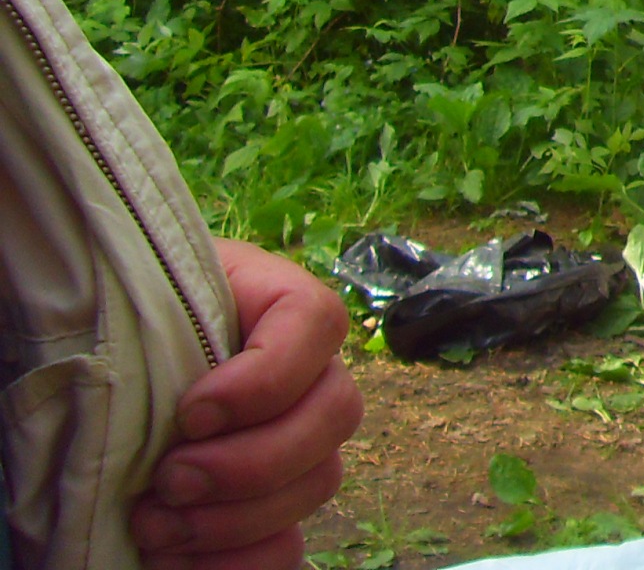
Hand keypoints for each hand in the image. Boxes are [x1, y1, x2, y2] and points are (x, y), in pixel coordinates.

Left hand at [130, 239, 362, 569]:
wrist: (102, 384)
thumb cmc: (120, 331)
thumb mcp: (139, 306)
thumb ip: (158, 322)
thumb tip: (171, 386)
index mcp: (277, 307)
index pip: (317, 321)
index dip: (267, 378)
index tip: (190, 415)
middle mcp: (307, 374)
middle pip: (335, 413)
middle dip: (249, 462)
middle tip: (169, 480)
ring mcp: (299, 444)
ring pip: (318, 483)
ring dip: (233, 519)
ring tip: (152, 525)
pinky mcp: (272, 508)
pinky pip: (288, 547)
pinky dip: (236, 564)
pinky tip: (174, 559)